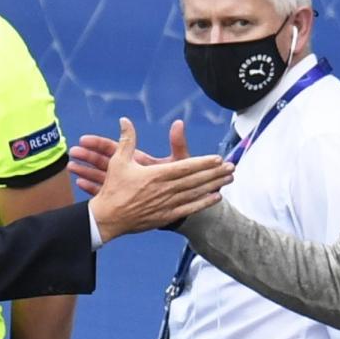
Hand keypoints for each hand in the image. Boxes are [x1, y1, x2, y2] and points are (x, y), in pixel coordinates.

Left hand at [69, 119, 189, 195]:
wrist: (179, 214)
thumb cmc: (179, 184)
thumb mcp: (180, 162)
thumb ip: (178, 141)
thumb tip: (178, 122)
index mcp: (139, 164)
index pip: (116, 150)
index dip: (99, 144)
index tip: (83, 139)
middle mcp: (130, 177)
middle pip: (104, 166)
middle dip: (88, 158)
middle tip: (72, 151)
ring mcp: (125, 190)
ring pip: (100, 180)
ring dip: (85, 173)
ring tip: (70, 166)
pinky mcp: (123, 201)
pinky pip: (104, 194)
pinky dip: (91, 188)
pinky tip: (79, 183)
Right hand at [87, 118, 231, 242]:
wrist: (107, 218)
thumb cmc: (113, 189)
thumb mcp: (118, 161)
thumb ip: (126, 140)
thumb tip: (125, 120)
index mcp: (155, 175)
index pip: (185, 167)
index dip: (202, 162)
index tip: (218, 158)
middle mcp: (164, 190)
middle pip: (195, 180)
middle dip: (215, 173)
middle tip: (232, 167)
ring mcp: (166, 204)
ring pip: (195, 194)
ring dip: (213, 186)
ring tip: (229, 180)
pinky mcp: (165, 216)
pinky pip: (189, 209)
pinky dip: (203, 203)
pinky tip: (216, 197)